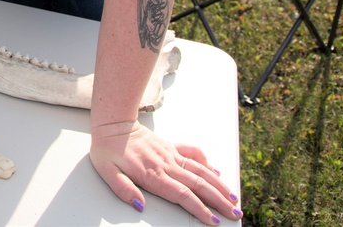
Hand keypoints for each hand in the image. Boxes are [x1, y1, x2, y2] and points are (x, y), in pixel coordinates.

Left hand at [90, 120, 241, 223]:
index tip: (213, 220)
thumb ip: (123, 190)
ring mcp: (170, 155)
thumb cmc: (108, 149)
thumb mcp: (107, 172)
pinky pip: (193, 153)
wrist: (112, 124)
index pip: (183, 195)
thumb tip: (139, 205)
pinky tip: (215, 172)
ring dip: (219, 185)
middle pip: (199, 185)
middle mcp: (166, 165)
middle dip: (219, 201)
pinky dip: (206, 162)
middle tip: (234, 213)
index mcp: (153, 174)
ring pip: (201, 170)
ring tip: (233, 197)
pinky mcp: (170, 146)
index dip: (200, 209)